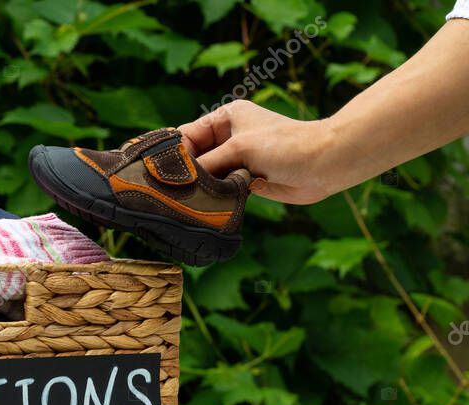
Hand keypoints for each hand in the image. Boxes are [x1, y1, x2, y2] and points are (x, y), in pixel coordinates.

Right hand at [178, 100, 338, 204]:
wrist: (323, 165)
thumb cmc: (284, 146)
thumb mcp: (239, 148)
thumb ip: (207, 163)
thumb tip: (180, 179)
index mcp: (226, 118)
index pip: (187, 134)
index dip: (174, 152)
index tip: (161, 172)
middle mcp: (228, 137)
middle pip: (194, 156)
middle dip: (185, 172)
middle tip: (169, 190)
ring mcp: (236, 159)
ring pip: (206, 174)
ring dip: (199, 186)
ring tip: (185, 199)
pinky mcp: (244, 179)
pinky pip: (220, 188)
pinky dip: (213, 196)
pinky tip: (202, 205)